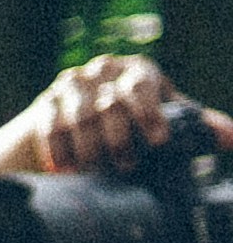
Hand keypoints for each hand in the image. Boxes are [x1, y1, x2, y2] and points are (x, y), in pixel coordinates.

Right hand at [0, 51, 190, 199]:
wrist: (77, 117)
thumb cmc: (131, 119)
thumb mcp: (164, 119)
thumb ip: (197, 127)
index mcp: (137, 70)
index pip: (142, 86)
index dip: (150, 114)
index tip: (159, 142)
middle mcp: (103, 70)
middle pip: (108, 105)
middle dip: (118, 141)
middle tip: (128, 168)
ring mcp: (71, 84)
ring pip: (78, 117)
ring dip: (89, 149)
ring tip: (96, 172)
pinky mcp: (46, 101)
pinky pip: (50, 126)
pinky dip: (59, 150)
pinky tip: (67, 169)